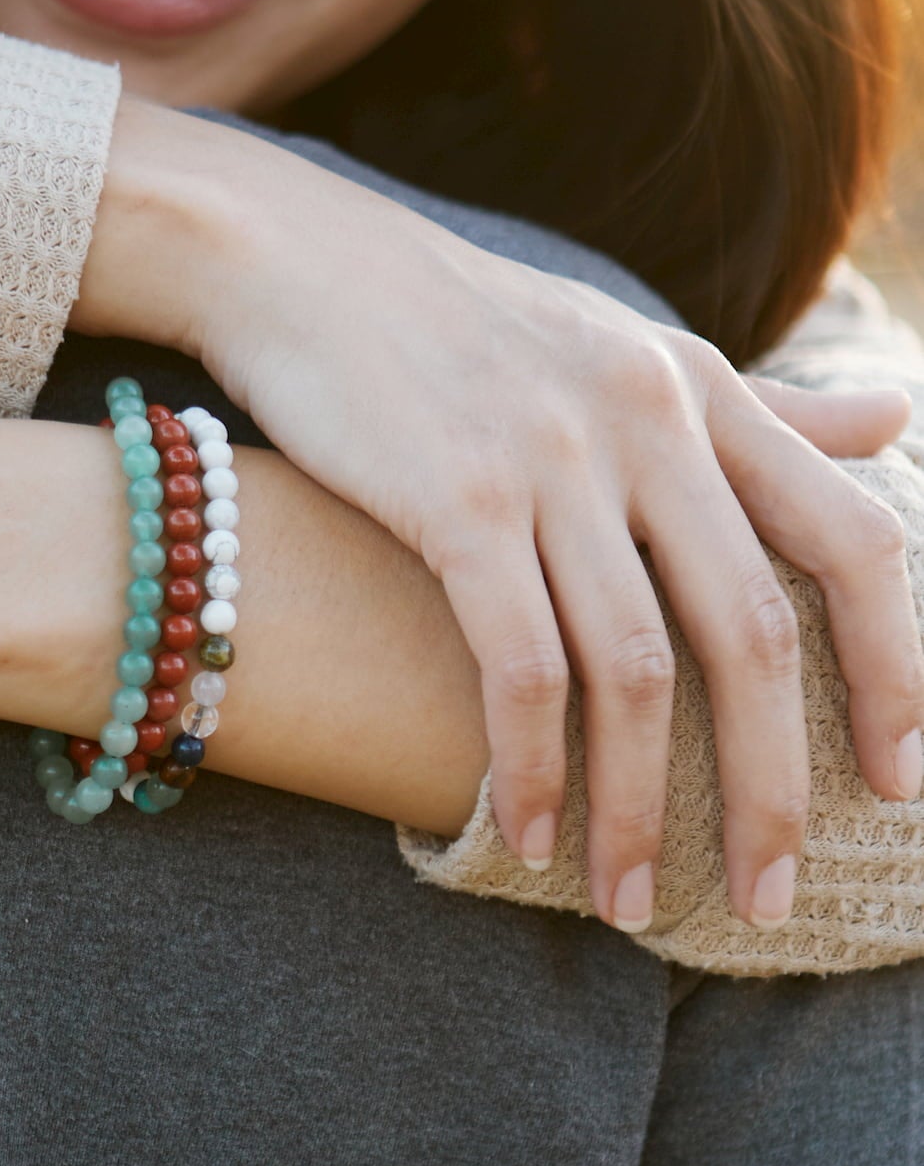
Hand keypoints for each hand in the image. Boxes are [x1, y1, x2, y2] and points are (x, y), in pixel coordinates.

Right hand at [80, 102, 923, 932]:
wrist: (301, 266)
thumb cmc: (456, 324)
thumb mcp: (624, 350)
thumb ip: (759, 407)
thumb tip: (897, 421)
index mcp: (698, 390)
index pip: (853, 539)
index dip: (898, 671)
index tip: (898, 781)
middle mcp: (646, 422)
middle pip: (753, 634)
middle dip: (771, 787)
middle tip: (764, 895)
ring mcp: (550, 460)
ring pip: (636, 670)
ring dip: (640, 806)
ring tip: (629, 899)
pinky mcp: (455, 499)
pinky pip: (519, 663)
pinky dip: (533, 764)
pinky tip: (529, 832)